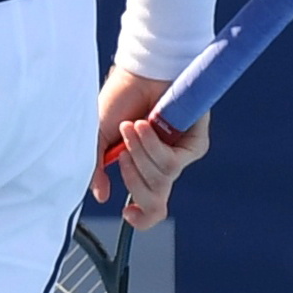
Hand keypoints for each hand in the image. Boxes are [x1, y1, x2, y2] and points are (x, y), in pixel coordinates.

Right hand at [90, 66, 209, 227]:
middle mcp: (165, 167)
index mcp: (144, 169)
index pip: (150, 207)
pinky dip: (153, 146)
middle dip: (132, 178)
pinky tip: (146, 125)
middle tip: (121, 154)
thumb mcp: (98, 138)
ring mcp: (182, 156)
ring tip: (131, 128)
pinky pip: (172, 163)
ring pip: (161, 179)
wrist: (138, 73)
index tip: (126, 212)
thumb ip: (96, 169)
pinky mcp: (196, 144)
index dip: (142, 218)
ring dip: (140, 154)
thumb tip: (102, 197)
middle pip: (155, 200)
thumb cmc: (119, 100)